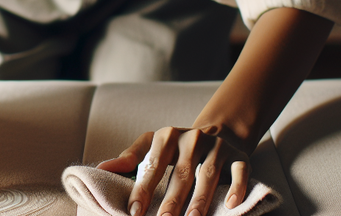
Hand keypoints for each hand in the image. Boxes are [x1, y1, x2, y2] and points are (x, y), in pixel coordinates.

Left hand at [97, 128, 249, 215]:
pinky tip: (231, 205)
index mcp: (168, 136)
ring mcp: (217, 146)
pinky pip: (240, 171)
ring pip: (209, 175)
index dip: (143, 188)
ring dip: (200, 201)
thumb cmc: (177, 147)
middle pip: (181, 174)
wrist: (216, 132)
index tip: (134, 212)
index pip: (153, 164)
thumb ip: (130, 158)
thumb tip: (101, 168)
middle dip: (172, 201)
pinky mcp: (239, 155)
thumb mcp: (152, 145)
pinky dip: (237, 187)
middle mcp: (193, 138)